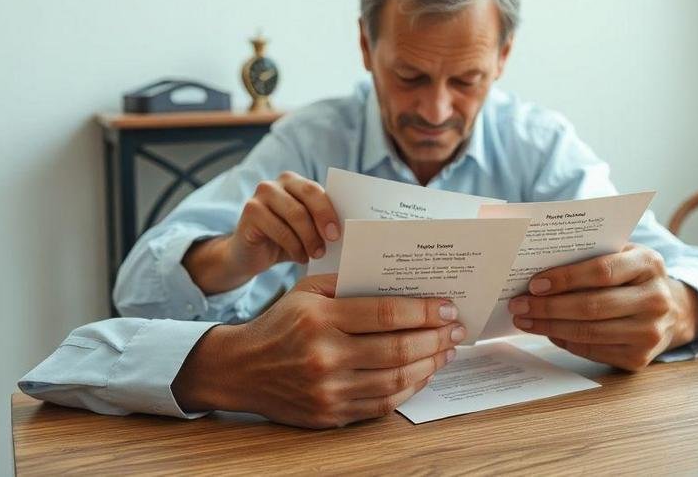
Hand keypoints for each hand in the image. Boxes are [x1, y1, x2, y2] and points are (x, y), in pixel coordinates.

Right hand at [173, 275, 464, 427]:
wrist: (241, 369)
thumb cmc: (280, 322)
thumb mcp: (307, 291)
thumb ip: (349, 284)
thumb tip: (401, 283)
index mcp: (320, 318)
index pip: (385, 314)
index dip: (423, 311)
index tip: (447, 308)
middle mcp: (325, 356)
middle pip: (397, 349)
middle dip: (435, 338)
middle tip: (456, 330)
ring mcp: (329, 390)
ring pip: (396, 379)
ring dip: (429, 364)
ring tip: (445, 351)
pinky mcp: (331, 414)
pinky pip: (382, 403)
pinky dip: (409, 388)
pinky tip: (422, 373)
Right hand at [185, 171, 338, 293]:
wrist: (250, 255)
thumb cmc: (284, 240)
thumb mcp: (305, 229)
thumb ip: (320, 222)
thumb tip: (350, 228)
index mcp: (293, 182)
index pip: (316, 189)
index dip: (329, 210)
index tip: (339, 232)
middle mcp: (276, 184)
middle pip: (308, 194)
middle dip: (323, 218)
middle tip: (332, 242)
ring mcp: (261, 195)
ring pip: (295, 214)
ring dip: (309, 238)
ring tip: (316, 255)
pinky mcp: (250, 211)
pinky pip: (279, 229)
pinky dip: (294, 247)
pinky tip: (300, 257)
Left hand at [508, 243, 697, 371]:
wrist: (673, 310)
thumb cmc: (633, 276)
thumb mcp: (623, 254)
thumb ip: (591, 254)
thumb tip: (539, 268)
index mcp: (649, 264)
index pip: (602, 271)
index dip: (565, 278)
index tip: (534, 283)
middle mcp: (656, 299)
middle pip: (592, 306)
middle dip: (548, 307)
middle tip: (519, 304)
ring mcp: (650, 332)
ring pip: (588, 332)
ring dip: (549, 327)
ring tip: (525, 319)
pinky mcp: (639, 358)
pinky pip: (592, 350)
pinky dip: (565, 341)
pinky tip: (548, 331)